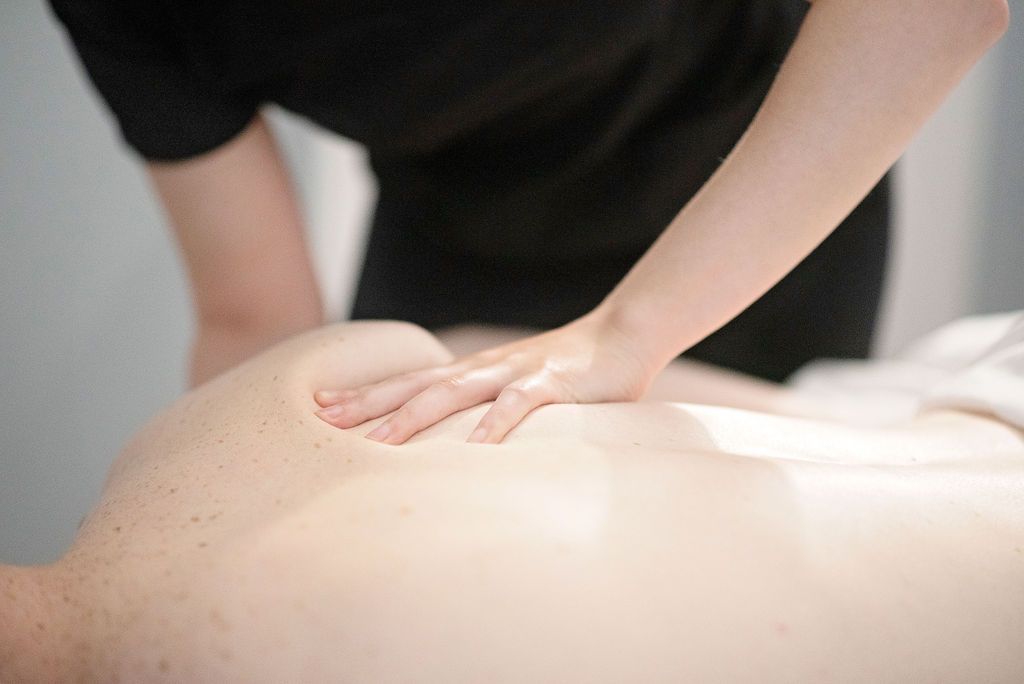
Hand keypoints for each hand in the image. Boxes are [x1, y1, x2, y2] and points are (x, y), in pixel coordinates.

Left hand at [313, 309, 658, 443]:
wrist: (622, 336)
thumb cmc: (569, 371)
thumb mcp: (517, 389)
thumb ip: (487, 409)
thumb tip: (459, 445)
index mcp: (473, 372)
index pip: (408, 382)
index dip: (366, 395)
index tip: (322, 411)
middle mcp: (482, 369)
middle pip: (414, 386)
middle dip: (368, 405)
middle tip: (324, 423)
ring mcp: (513, 373)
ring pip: (451, 393)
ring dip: (411, 417)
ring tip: (376, 445)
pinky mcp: (548, 383)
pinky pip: (515, 406)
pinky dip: (492, 427)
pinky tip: (473, 449)